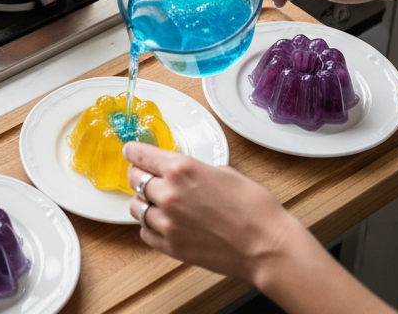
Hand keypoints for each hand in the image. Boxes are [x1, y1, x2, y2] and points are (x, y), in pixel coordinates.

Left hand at [124, 142, 299, 281]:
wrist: (266, 245)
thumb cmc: (253, 207)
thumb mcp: (223, 172)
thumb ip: (194, 170)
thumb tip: (183, 172)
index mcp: (181, 169)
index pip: (140, 154)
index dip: (133, 151)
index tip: (131, 151)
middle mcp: (169, 194)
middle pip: (134, 179)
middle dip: (138, 174)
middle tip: (144, 175)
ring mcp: (168, 223)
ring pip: (136, 207)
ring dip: (144, 202)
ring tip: (156, 201)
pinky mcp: (172, 247)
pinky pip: (145, 232)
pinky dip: (149, 226)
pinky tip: (162, 223)